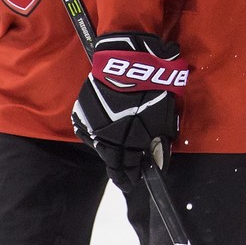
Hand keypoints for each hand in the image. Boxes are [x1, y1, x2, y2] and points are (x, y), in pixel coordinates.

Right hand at [72, 33, 187, 188]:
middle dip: (119, 170)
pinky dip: (96, 137)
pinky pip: (88, 132)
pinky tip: (101, 138)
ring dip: (108, 152)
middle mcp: (107, 140)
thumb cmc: (151, 90)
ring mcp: (92, 127)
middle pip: (111, 161)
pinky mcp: (82, 113)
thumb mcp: (163, 119)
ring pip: (99, 147)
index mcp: (128, 144)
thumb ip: (159, 143)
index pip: (127, 170)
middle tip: (123, 177)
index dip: (130, 178)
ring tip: (114, 156)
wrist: (127, 62)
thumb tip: (155, 159)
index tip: (132, 182)